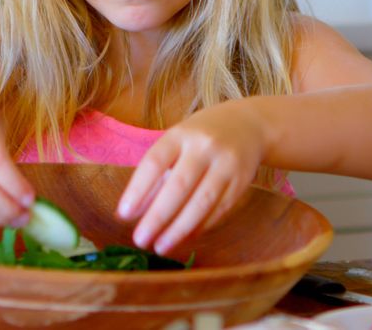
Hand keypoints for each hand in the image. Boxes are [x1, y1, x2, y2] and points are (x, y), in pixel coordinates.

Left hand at [115, 100, 267, 254]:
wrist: (248, 124)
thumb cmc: (200, 138)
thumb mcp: (176, 144)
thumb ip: (155, 175)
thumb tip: (130, 213)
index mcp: (180, 134)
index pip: (155, 162)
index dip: (137, 190)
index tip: (123, 215)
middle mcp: (204, 147)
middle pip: (179, 186)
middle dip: (158, 217)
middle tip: (140, 240)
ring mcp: (226, 164)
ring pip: (202, 202)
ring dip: (179, 229)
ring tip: (161, 247)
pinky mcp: (242, 181)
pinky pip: (219, 210)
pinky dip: (200, 227)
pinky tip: (185, 238)